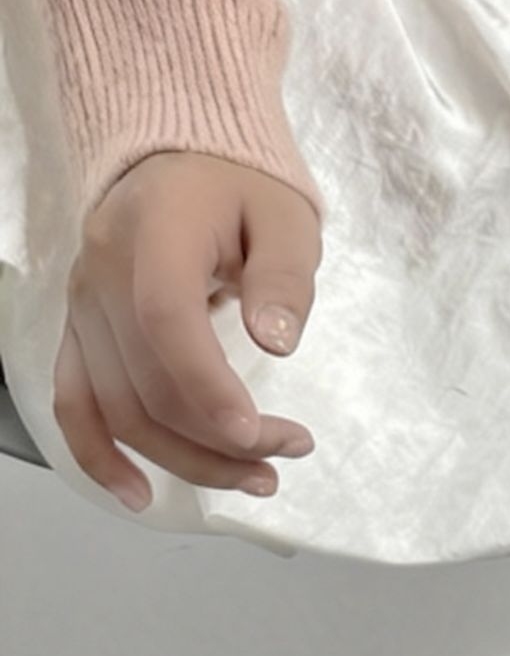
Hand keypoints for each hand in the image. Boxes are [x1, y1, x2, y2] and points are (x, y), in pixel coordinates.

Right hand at [53, 150, 322, 508]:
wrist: (180, 161)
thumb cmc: (240, 188)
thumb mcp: (285, 217)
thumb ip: (284, 277)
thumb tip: (278, 343)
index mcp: (154, 234)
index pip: (167, 323)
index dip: (209, 388)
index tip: (260, 434)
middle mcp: (102, 274)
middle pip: (146, 383)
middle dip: (221, 438)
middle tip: (289, 452)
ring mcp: (84, 306)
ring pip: (116, 408)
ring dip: (183, 459)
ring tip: (256, 478)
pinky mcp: (81, 331)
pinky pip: (74, 402)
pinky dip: (99, 454)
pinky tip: (139, 494)